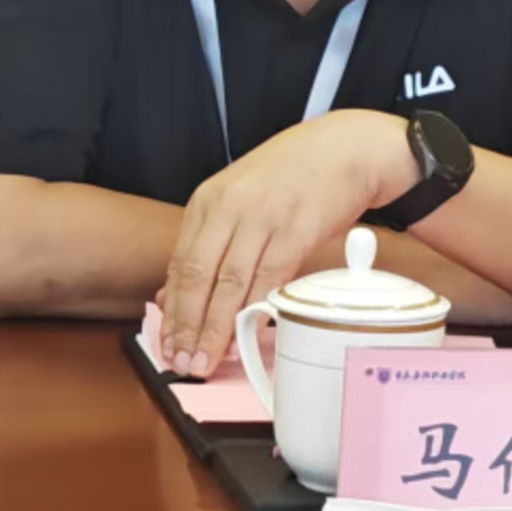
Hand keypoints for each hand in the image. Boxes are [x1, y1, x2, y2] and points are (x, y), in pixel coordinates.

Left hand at [160, 109, 417, 376]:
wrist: (343, 148)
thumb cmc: (292, 176)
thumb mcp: (239, 197)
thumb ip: (209, 242)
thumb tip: (173, 294)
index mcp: (208, 200)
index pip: (179, 265)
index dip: (172, 311)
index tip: (168, 343)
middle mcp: (229, 207)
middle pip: (198, 277)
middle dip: (187, 327)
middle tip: (183, 362)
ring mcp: (262, 217)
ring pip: (229, 283)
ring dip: (216, 328)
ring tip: (207, 360)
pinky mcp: (296, 228)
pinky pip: (270, 277)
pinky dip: (258, 309)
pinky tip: (248, 334)